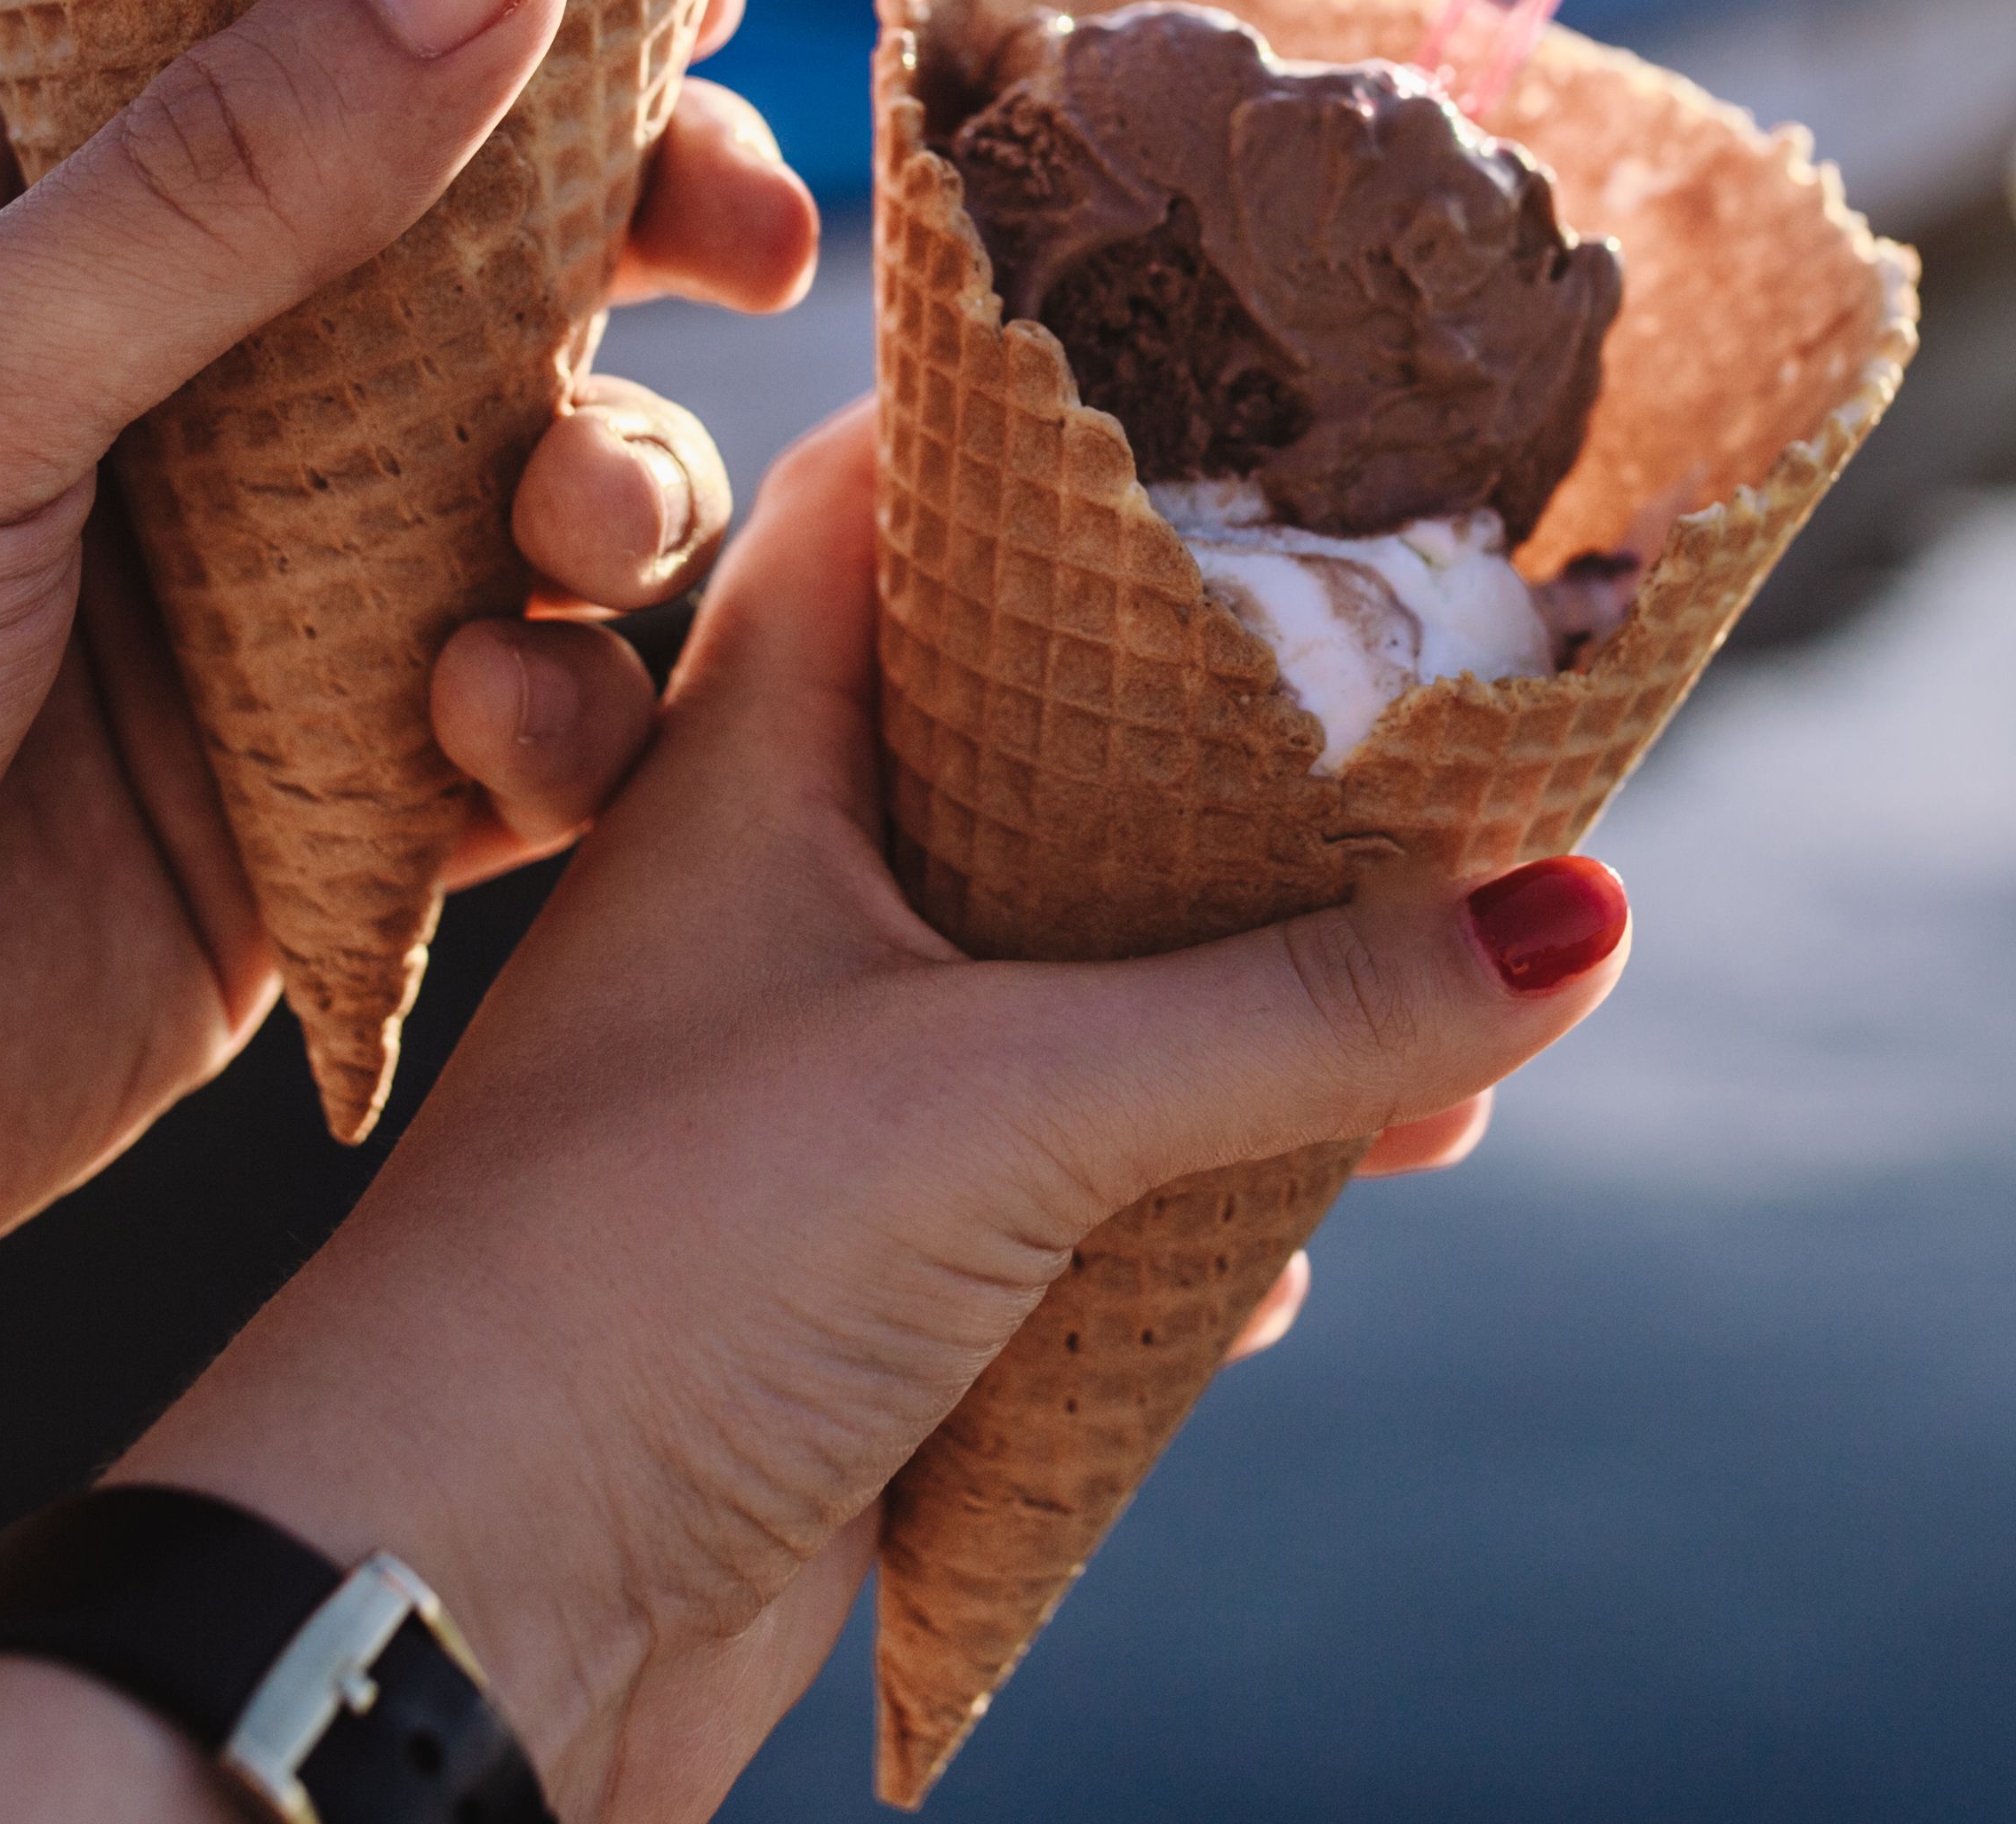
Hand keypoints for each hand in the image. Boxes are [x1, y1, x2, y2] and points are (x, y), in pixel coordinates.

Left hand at [0, 0, 815, 1457]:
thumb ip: (236, 177)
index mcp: (21, 225)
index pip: (307, 42)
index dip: (509, 3)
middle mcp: (157, 403)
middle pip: (477, 261)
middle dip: (629, 244)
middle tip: (745, 244)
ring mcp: (242, 619)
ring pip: (536, 496)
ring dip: (606, 491)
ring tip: (565, 531)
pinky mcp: (304, 827)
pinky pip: (523, 738)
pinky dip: (558, 724)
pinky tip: (492, 738)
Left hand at [66, 403, 1635, 1823]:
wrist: (438, 1619)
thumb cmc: (639, 1287)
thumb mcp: (1012, 1108)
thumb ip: (1298, 1011)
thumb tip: (1577, 913)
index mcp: (747, 772)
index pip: (889, 506)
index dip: (1051, 434)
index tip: (1252, 396)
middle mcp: (771, 909)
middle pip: (1040, 765)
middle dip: (1245, 782)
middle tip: (1442, 753)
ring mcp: (807, 1100)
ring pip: (1074, 1001)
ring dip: (1255, 1027)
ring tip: (1452, 1043)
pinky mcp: (843, 1288)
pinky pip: (1059, 1208)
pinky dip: (1180, 1223)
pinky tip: (1275, 1262)